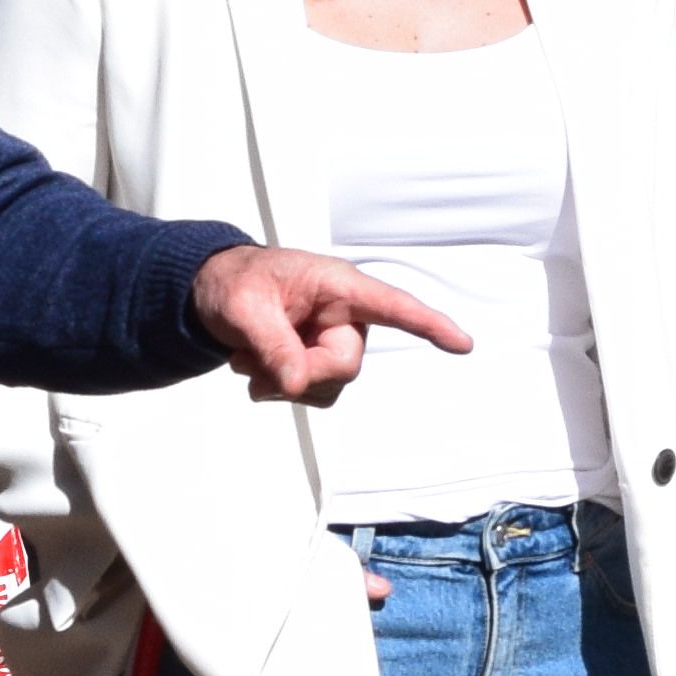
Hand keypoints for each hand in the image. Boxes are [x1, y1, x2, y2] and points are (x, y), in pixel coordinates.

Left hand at [193, 242, 464, 403]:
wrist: (213, 294)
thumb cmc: (235, 282)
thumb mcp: (243, 307)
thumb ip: (272, 344)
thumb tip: (297, 383)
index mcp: (336, 286)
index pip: (392, 306)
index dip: (429, 324)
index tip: (462, 343)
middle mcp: (344, 315)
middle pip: (345, 365)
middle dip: (300, 373)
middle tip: (255, 362)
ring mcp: (333, 341)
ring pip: (328, 386)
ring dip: (284, 383)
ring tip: (250, 358)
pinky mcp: (318, 362)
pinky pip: (312, 394)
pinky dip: (280, 389)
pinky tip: (257, 368)